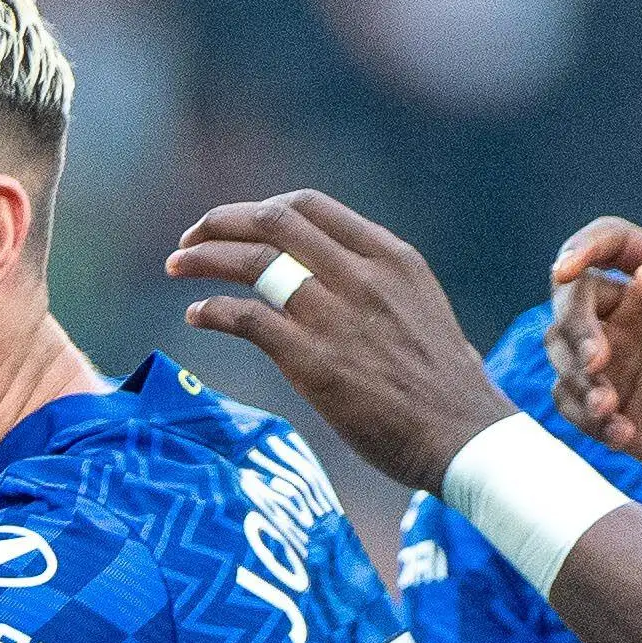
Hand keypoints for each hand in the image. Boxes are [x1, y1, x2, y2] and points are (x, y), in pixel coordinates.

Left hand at [170, 191, 515, 487]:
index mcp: (391, 257)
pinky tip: (197, 316)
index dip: (261, 208)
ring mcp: (336, 316)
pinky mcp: (313, 361)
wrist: (464, 436)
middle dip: (222, 222)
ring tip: (177, 266)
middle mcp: (361, 275)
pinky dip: (213, 311)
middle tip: (190, 239)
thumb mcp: (422, 308)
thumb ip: (381, 285)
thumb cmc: (448, 386)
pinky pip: (247, 318)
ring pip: (253, 262)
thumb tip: (344, 279)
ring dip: (204, 259)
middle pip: (272, 222)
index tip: (236, 224)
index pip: (310, 207)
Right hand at [544, 218, 641, 497]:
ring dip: (576, 378)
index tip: (566, 271)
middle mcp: (630, 311)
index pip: (610, 241)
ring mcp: (612, 356)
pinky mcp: (603, 400)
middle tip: (598, 363)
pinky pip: (567, 398)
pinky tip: (623, 434)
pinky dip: (584, 416)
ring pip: (559, 347)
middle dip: (575, 327)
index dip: (582, 247)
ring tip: (609, 410)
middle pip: (570, 295)